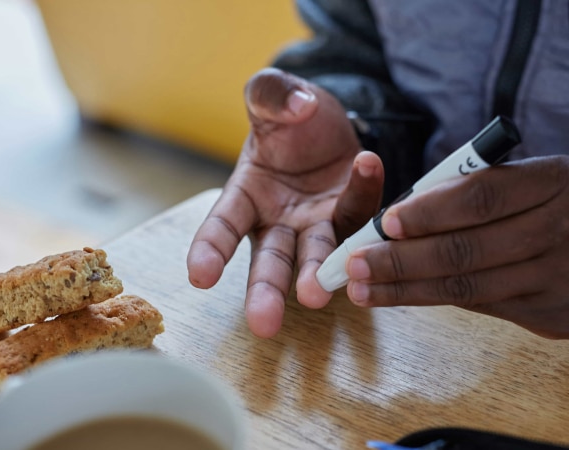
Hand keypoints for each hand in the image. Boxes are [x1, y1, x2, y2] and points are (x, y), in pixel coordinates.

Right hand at [187, 68, 383, 337]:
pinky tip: (368, 165)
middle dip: (266, 290)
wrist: (330, 121)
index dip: (210, 251)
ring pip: (316, 255)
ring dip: (316, 274)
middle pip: (270, 260)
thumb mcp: (270, 95)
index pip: (223, 227)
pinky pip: (360, 209)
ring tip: (315, 295)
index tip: (199, 277)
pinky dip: (365, 189)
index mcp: (245, 197)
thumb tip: (295, 105)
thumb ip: (269, 94)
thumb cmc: (287, 117)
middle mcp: (279, 221)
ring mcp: (318, 224)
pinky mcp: (353, 216)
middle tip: (263, 324)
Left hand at [345, 156, 568, 339]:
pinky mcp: (545, 310)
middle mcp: (562, 225)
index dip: (430, 209)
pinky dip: (433, 298)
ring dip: (407, 287)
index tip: (385, 221)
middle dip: (402, 257)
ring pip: (466, 282)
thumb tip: (407, 211)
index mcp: (558, 179)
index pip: (483, 194)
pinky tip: (400, 296)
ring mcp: (556, 273)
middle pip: (467, 246)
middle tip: (355, 263)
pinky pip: (479, 302)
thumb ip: (486, 191)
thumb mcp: (545, 182)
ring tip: (363, 289)